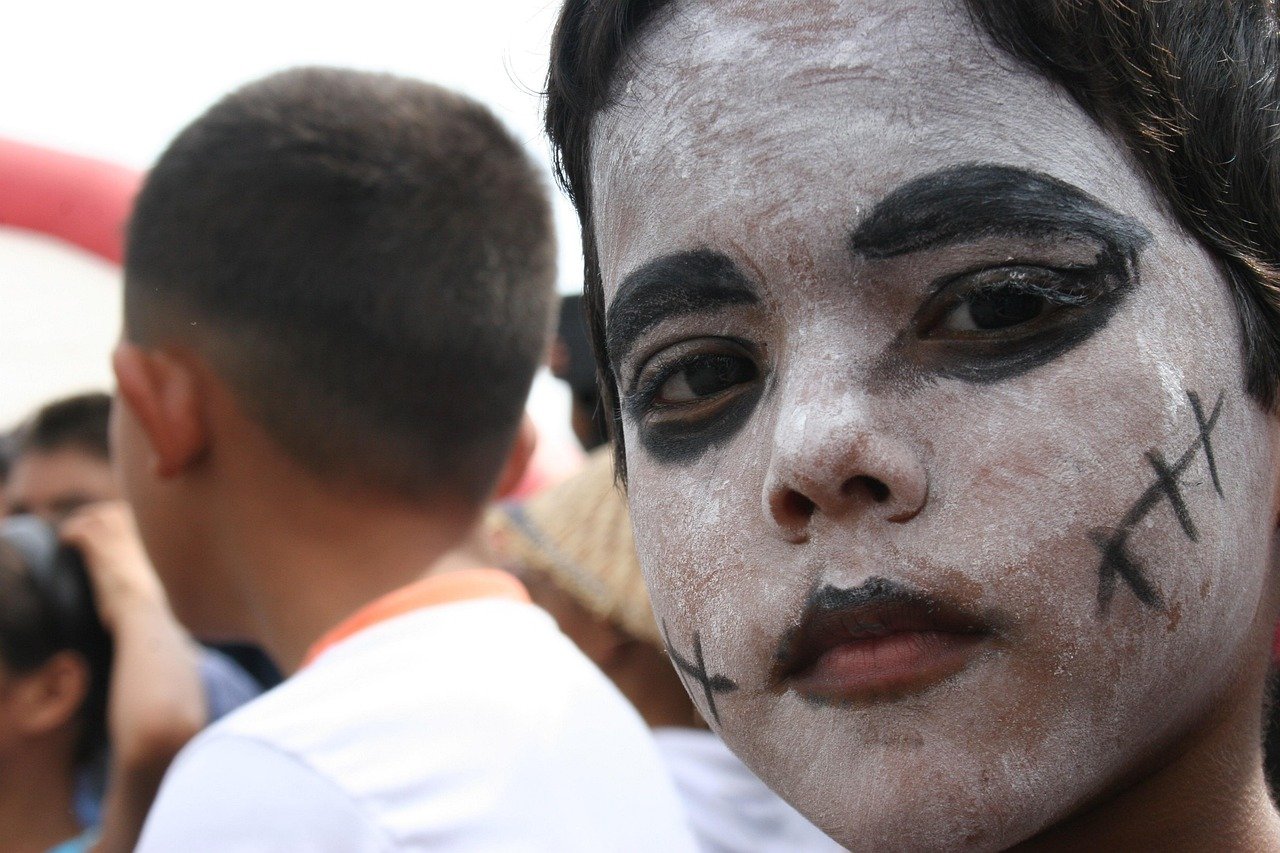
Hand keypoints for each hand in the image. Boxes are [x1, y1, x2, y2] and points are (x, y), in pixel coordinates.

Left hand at [61, 501, 166, 631]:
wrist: (142, 610)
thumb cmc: (142, 609)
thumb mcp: (142, 589)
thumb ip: (134, 583)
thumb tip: (131, 598)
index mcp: (143, 548)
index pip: (129, 518)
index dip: (110, 517)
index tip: (95, 526)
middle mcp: (131, 541)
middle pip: (114, 510)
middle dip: (92, 514)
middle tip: (76, 527)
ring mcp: (117, 545)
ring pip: (98, 517)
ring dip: (79, 522)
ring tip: (68, 535)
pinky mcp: (102, 553)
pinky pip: (83, 531)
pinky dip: (70, 533)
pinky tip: (65, 543)